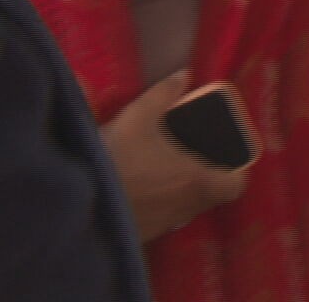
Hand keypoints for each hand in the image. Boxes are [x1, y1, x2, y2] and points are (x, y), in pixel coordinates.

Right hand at [101, 72, 250, 240]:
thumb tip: (184, 74)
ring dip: (179, 189)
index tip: (221, 156)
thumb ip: (164, 94)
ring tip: (161, 167)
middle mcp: (186, 208)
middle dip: (203, 176)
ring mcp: (163, 225)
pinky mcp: (141, 234)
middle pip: (211, 195)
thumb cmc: (115, 159)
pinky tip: (137, 184)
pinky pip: (160, 217)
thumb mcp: (138, 117)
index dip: (233, 172)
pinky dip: (156, 202)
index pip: (236, 186)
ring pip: (185, 207)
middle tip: (188, 156)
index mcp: (198, 181)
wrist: (72, 204)